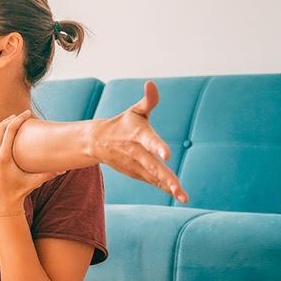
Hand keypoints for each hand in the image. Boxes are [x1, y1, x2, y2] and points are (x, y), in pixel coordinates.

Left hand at [0, 110, 64, 214]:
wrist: (3, 204)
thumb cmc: (20, 192)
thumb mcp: (35, 182)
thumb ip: (49, 174)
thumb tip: (65, 168)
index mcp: (4, 157)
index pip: (10, 130)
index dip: (19, 119)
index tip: (27, 113)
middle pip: (1, 128)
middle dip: (11, 119)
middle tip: (22, 115)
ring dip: (1, 123)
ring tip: (11, 117)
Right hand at [89, 80, 189, 203]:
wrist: (98, 142)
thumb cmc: (123, 124)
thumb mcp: (135, 110)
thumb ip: (148, 100)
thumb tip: (151, 83)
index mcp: (138, 135)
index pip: (149, 141)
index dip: (158, 147)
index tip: (167, 155)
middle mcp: (136, 152)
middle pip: (152, 165)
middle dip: (165, 176)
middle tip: (177, 186)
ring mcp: (136, 166)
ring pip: (153, 177)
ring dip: (168, 186)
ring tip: (183, 196)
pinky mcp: (137, 173)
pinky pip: (153, 182)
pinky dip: (164, 188)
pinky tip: (179, 195)